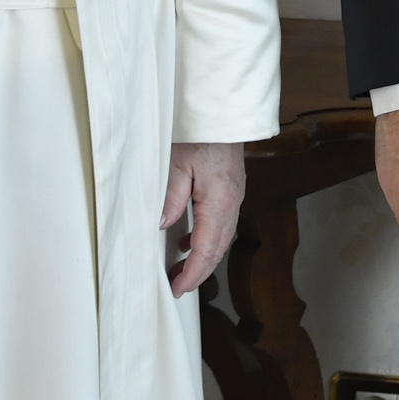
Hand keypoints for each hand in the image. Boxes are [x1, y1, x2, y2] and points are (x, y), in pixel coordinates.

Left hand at [162, 142, 245, 296]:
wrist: (222, 111)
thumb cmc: (198, 131)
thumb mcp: (174, 163)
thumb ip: (170, 197)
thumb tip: (163, 226)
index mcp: (219, 201)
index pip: (207, 250)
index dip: (192, 274)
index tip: (176, 288)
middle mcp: (232, 202)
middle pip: (218, 249)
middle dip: (198, 272)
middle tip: (176, 286)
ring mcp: (235, 196)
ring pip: (222, 238)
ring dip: (203, 257)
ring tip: (181, 269)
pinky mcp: (232, 189)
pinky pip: (222, 223)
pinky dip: (207, 239)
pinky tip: (191, 240)